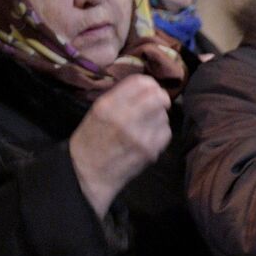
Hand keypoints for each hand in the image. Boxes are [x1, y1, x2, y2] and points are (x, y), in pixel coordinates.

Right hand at [68, 75, 171, 217]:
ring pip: (164, 115)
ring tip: (147, 122)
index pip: (142, 83)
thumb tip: (146, 85)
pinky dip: (160, 131)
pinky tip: (149, 135)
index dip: (149, 84)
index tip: (149, 89)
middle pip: (158, 97)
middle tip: (155, 103)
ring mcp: (140, 136)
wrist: (88, 173)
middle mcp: (125, 118)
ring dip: (159, 115)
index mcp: (108, 105)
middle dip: (159, 98)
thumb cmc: (91, 139)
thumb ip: (120, 97)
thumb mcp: (97, 111)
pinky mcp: (150, 151)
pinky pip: (166, 132)